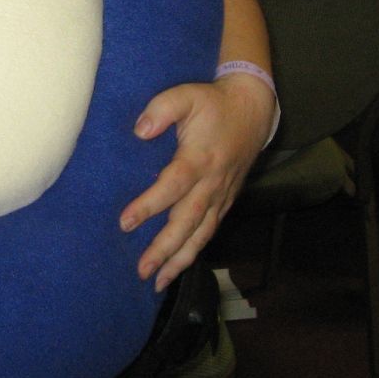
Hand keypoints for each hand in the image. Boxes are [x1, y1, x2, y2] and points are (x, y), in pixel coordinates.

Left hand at [120, 71, 275, 290]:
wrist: (253, 110)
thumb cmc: (213, 103)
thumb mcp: (186, 95)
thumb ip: (161, 109)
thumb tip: (140, 131)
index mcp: (199, 158)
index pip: (172, 187)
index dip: (149, 206)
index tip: (125, 222)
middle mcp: (212, 183)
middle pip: (187, 222)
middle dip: (165, 249)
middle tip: (142, 270)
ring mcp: (222, 195)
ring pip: (202, 234)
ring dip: (180, 260)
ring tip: (159, 281)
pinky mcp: (226, 200)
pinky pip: (210, 231)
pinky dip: (196, 250)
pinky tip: (179, 265)